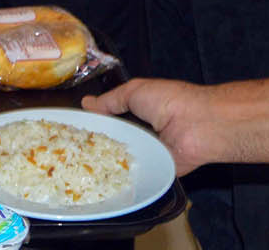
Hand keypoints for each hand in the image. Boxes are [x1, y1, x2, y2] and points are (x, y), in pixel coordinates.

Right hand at [82, 78, 223, 176]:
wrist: (199, 126)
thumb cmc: (170, 101)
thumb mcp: (134, 91)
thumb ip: (110, 100)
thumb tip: (87, 104)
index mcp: (138, 110)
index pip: (110, 118)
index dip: (92, 122)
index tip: (71, 127)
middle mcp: (142, 132)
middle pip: (112, 139)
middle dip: (94, 142)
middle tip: (68, 146)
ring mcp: (147, 152)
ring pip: (120, 158)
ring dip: (105, 159)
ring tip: (78, 162)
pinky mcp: (154, 170)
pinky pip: (134, 174)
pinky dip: (121, 175)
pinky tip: (100, 177)